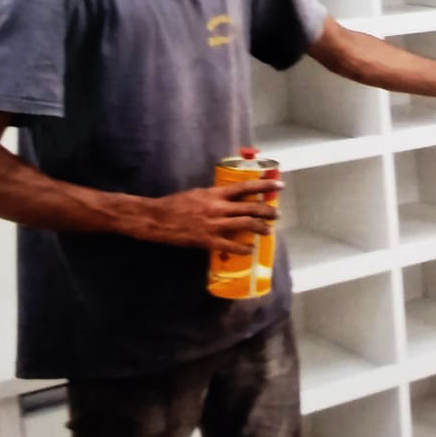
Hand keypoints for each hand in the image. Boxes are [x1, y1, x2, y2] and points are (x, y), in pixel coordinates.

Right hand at [138, 179, 281, 254]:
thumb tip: (230, 198)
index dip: (265, 187)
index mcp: (215, 193)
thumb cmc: (175, 204)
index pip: (246, 188)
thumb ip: (215, 196)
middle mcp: (218, 207)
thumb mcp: (198, 193)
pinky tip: (250, 250)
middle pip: (250, 208)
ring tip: (268, 230)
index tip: (279, 186)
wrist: (156, 218)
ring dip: (261, 228)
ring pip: (245, 225)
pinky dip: (243, 248)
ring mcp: (214, 225)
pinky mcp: (208, 240)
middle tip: (277, 214)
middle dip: (267, 211)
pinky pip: (231, 246)